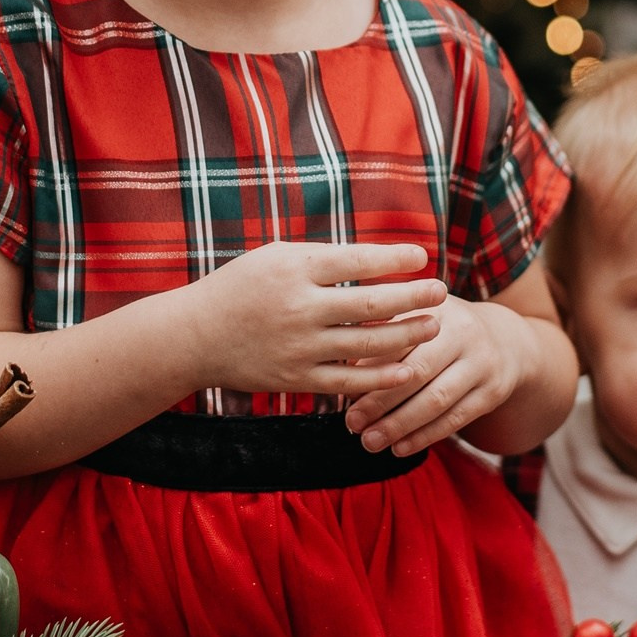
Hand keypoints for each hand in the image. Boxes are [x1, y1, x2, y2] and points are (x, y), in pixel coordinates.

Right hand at [181, 241, 445, 398]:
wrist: (194, 337)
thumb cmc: (241, 288)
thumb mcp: (275, 257)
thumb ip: (323, 258)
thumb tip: (378, 257)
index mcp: (294, 268)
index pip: (357, 260)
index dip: (395, 259)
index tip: (422, 257)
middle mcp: (299, 307)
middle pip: (372, 304)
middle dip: (414, 298)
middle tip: (441, 292)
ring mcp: (299, 346)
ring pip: (369, 344)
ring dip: (408, 335)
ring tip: (434, 326)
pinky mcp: (296, 378)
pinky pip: (350, 380)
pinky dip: (382, 375)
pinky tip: (409, 367)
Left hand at [341, 298, 532, 458]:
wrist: (506, 340)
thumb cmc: (443, 331)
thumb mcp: (419, 318)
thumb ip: (385, 334)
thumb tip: (347, 367)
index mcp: (438, 309)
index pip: (400, 337)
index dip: (370, 364)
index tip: (341, 384)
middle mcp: (465, 332)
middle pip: (418, 371)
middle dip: (381, 401)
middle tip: (352, 422)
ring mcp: (483, 363)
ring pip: (437, 400)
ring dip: (400, 425)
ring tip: (370, 442)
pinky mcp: (493, 392)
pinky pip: (455, 419)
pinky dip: (425, 436)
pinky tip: (399, 448)